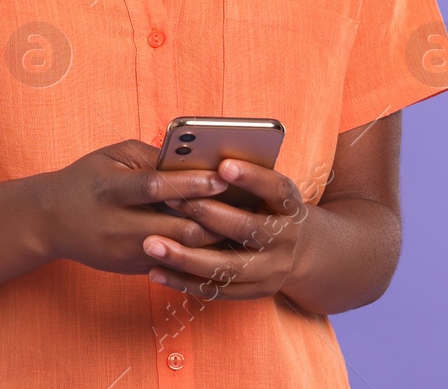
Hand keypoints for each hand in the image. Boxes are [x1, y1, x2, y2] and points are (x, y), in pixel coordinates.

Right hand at [37, 140, 231, 275]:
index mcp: (109, 189)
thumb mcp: (111, 158)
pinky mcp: (134, 269)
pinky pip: (177, 264)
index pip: (154, 187)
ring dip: (212, 239)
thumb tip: (195, 162)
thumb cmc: (87, 180)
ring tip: (238, 225)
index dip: (189, 184)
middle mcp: (117, 225)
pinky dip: (200, 253)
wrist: (50, 221)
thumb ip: (151, 158)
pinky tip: (220, 241)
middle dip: (213, 219)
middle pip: (176, 228)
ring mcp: (126, 253)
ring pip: (182, 252)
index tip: (220, 178)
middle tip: (244, 207)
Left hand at [139, 158, 312, 300]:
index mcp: (290, 206)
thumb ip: (237, 178)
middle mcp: (286, 239)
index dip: (252, 177)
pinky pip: (216, 290)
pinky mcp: (255, 291)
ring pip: (227, 267)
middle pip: (248, 229)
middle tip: (170, 199)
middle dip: (207, 214)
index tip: (223, 165)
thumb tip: (194, 156)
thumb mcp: (263, 189)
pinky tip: (155, 271)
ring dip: (186, 256)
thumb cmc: (264, 205)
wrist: (296, 250)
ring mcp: (272, 270)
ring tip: (150, 243)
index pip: (276, 189)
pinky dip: (184, 281)